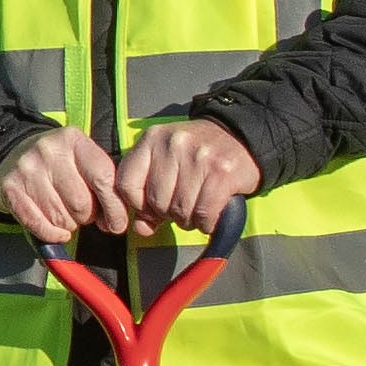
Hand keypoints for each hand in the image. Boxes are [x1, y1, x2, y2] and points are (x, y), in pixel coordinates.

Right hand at [0, 125, 122, 248]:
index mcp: (74, 140)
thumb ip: (105, 182)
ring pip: (61, 217)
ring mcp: (27, 169)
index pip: (103, 179)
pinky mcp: (10, 188)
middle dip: (88, 216)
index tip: (117, 223)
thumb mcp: (84, 160)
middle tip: (83, 211)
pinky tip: (58, 231)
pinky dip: (52, 234)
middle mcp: (48, 151)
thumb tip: (115, 221)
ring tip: (66, 212)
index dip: (114, 207)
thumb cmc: (62, 164)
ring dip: (69, 224)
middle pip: (81, 203)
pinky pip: (38, 225)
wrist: (16, 154)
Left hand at [114, 118, 261, 236]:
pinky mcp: (222, 172)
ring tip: (197, 209)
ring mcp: (199, 156)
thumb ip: (147, 196)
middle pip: (156, 201)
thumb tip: (142, 229)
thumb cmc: (196, 156)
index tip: (152, 208)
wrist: (239, 136)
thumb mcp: (166, 165)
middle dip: (168, 214)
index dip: (138, 205)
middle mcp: (174, 144)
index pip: (126, 184)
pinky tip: (210, 216)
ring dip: (189, 220)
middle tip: (182, 208)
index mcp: (152, 139)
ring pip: (180, 210)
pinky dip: (206, 223)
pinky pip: (204, 214)